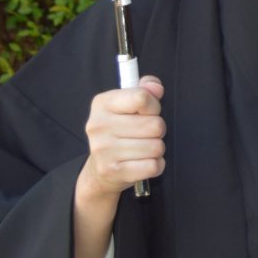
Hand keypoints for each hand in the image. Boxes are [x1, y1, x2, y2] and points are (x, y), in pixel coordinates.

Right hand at [77, 76, 165, 203]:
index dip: (153, 106)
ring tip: (143, 148)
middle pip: (155, 125)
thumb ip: (145, 89)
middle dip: (158, 130)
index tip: (148, 112)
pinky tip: (143, 161)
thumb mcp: (128, 104)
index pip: (141, 98)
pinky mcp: (112, 170)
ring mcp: (103, 149)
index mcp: (102, 103)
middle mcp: (98, 125)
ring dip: (156, 148)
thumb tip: (156, 88)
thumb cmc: (120, 130)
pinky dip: (156, 165)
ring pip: (156, 147)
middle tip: (146, 134)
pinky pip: (153, 166)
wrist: (101, 168)